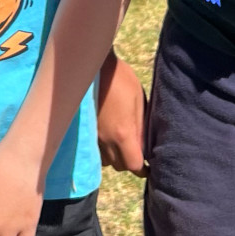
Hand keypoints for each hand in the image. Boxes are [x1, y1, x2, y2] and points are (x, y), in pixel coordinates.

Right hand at [96, 52, 147, 175]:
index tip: (149, 166)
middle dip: (129, 163)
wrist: (94, 67)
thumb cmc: (121, 79)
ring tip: (122, 145)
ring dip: (115, 158)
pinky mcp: (86, 130)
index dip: (143, 168)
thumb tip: (145, 146)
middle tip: (137, 152)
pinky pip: (96, 150)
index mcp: (123, 133)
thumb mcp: (139, 100)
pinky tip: (109, 138)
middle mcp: (106, 140)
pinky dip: (104, 151)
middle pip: (119, 166)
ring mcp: (93, 136)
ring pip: (106, 161)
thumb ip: (141, 126)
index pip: (133, 165)